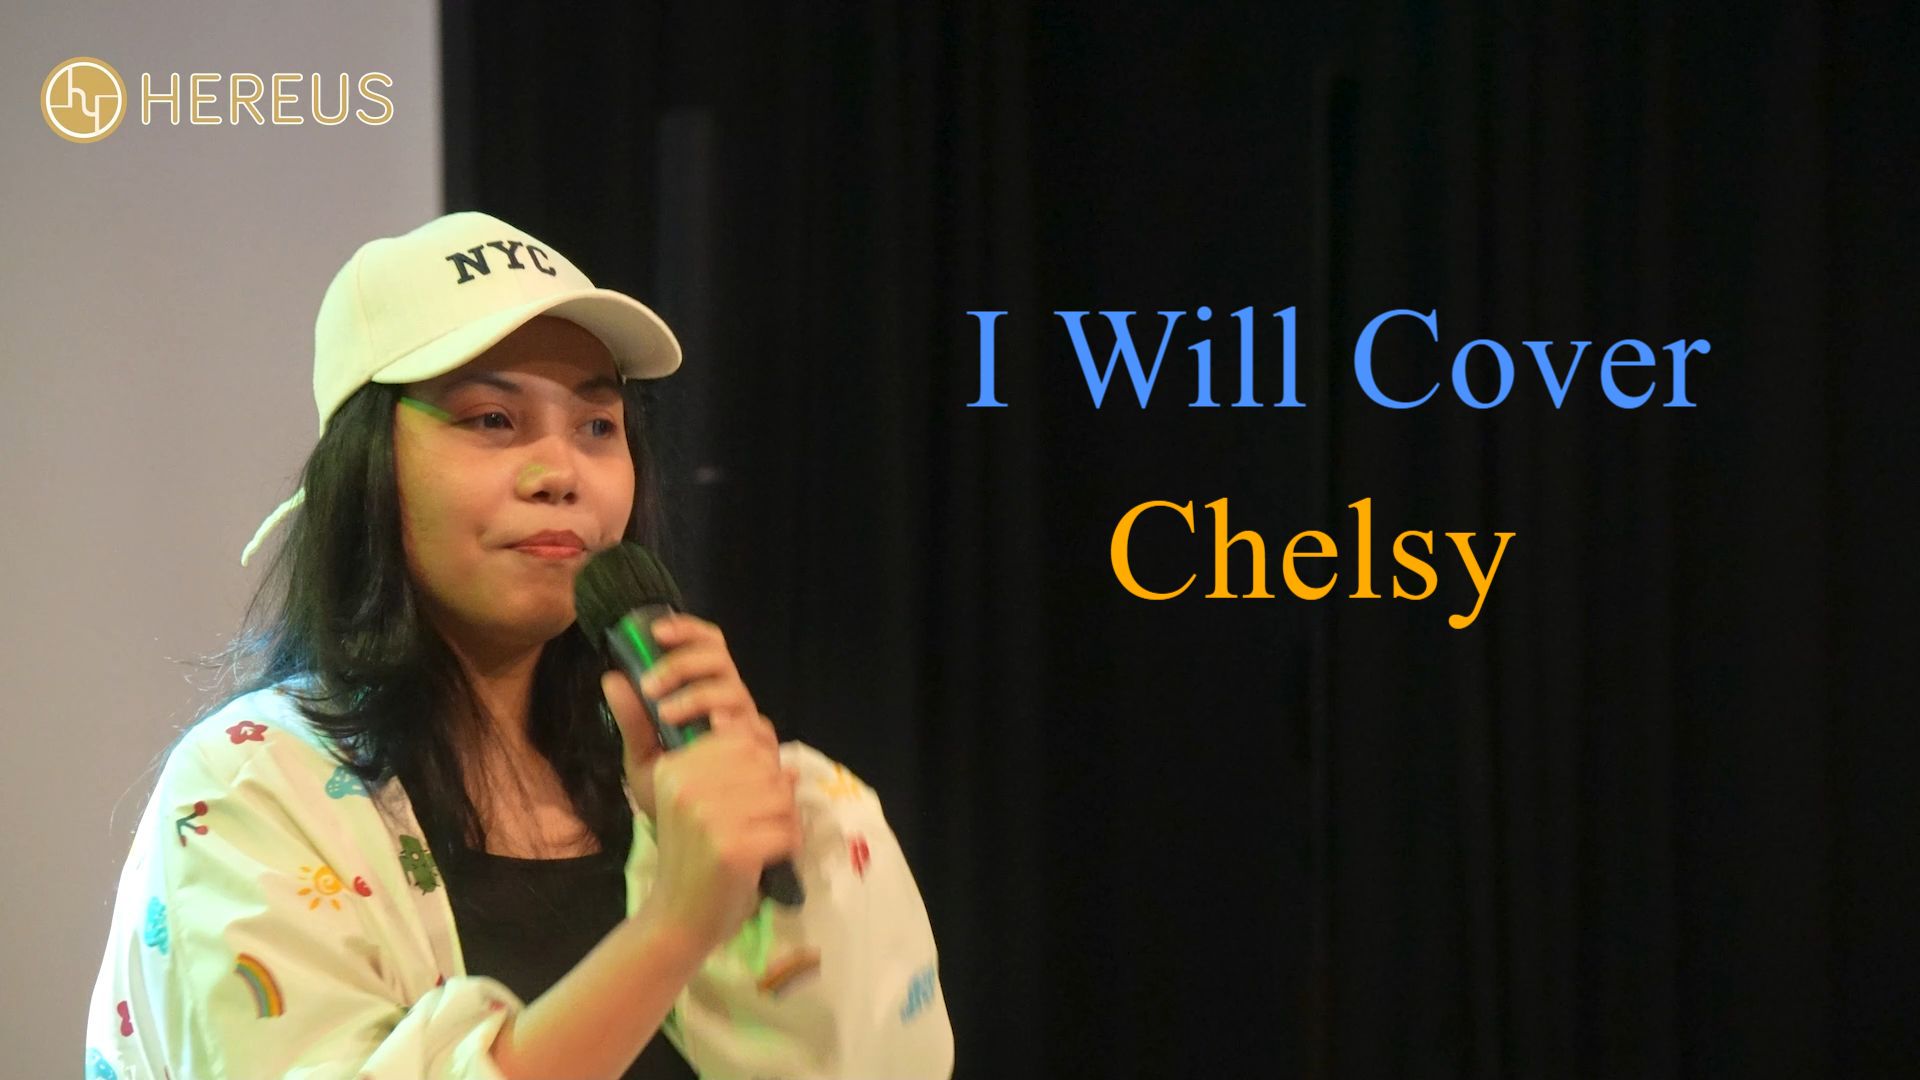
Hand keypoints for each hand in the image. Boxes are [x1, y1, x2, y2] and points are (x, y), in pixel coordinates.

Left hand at [598, 613, 777, 817]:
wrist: (697, 845)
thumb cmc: (675, 796)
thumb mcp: (643, 759)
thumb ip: (632, 722)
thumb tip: (611, 678)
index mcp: (707, 695)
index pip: (707, 647)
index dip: (686, 630)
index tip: (655, 632)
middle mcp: (733, 705)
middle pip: (721, 661)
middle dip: (684, 665)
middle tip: (651, 686)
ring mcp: (751, 729)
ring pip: (735, 691)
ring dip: (699, 694)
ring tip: (667, 714)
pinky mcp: (765, 756)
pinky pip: (753, 730)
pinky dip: (732, 723)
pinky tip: (713, 727)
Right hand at [641, 728, 800, 948]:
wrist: (676, 918)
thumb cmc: (693, 860)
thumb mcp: (701, 806)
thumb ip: (738, 777)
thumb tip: (791, 768)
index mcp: (674, 768)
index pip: (743, 742)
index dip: (759, 769)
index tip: (743, 801)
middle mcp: (686, 786)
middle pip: (765, 765)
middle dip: (775, 794)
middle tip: (759, 825)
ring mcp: (707, 816)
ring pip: (782, 796)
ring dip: (785, 821)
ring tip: (764, 841)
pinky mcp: (733, 848)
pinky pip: (788, 832)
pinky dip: (789, 847)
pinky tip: (768, 860)